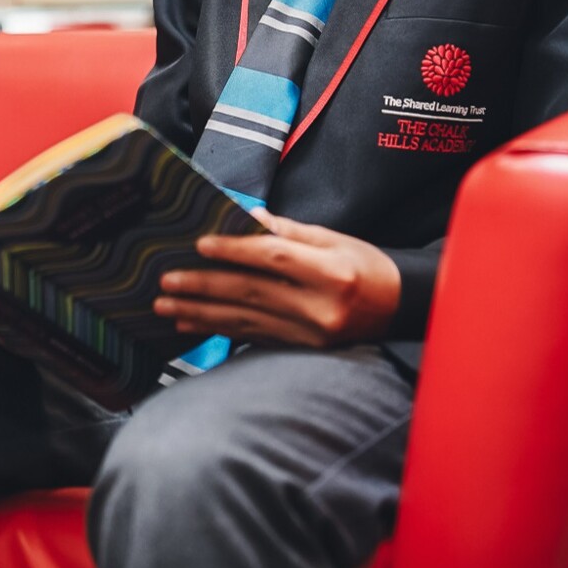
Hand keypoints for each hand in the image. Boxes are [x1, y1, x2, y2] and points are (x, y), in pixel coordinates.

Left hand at [153, 210, 401, 347]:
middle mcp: (320, 308)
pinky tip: (192, 325)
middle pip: (252, 293)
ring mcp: (311, 334)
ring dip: (201, 314)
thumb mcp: (335, 239)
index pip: (273, 259)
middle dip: (204, 287)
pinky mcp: (303, 349)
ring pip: (245, 321)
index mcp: (332, 272)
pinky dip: (220, 330)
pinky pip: (254, 337)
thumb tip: (247, 218)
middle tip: (166, 283)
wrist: (400, 308)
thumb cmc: (367, 265)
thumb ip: (290, 232)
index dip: (234, 251)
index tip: (199, 245)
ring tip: (166, 307)